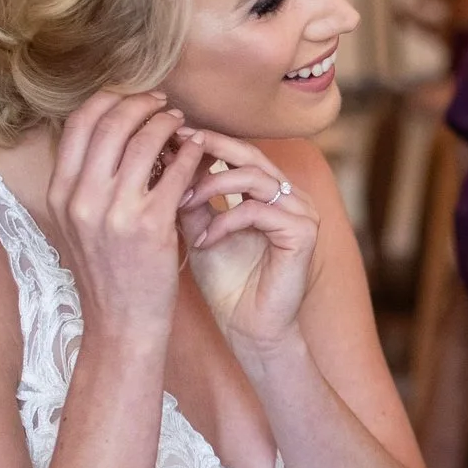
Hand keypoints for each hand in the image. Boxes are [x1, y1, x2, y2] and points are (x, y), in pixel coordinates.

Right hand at [47, 90, 201, 342]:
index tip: (131, 97)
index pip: (78, 124)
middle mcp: (82, 198)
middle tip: (163, 102)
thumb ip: (85, 181)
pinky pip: (175, 172)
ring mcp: (115, 212)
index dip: (108, 100)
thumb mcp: (78, 225)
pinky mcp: (151, 226)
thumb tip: (107, 134)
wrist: (121, 322)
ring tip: (181, 122)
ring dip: (167, 124)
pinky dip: (189, 153)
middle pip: (111, 123)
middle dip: (141, 104)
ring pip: (144, 141)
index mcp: (60, 194)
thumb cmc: (107, 272)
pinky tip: (198, 150)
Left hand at [175, 130, 319, 357]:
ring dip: (211, 186)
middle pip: (251, 154)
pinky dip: (225, 222)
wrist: (249, 329)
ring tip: (180, 202)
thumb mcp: (199, 230)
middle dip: (210, 147)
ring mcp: (302, 213)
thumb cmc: (227, 284)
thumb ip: (191, 197)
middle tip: (174, 146)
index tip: (166, 139)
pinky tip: (204, 240)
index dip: (205, 142)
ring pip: (255, 178)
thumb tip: (163, 157)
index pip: (239, 152)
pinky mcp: (303, 233)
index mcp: (271, 192)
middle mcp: (291, 197)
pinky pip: (259, 211)